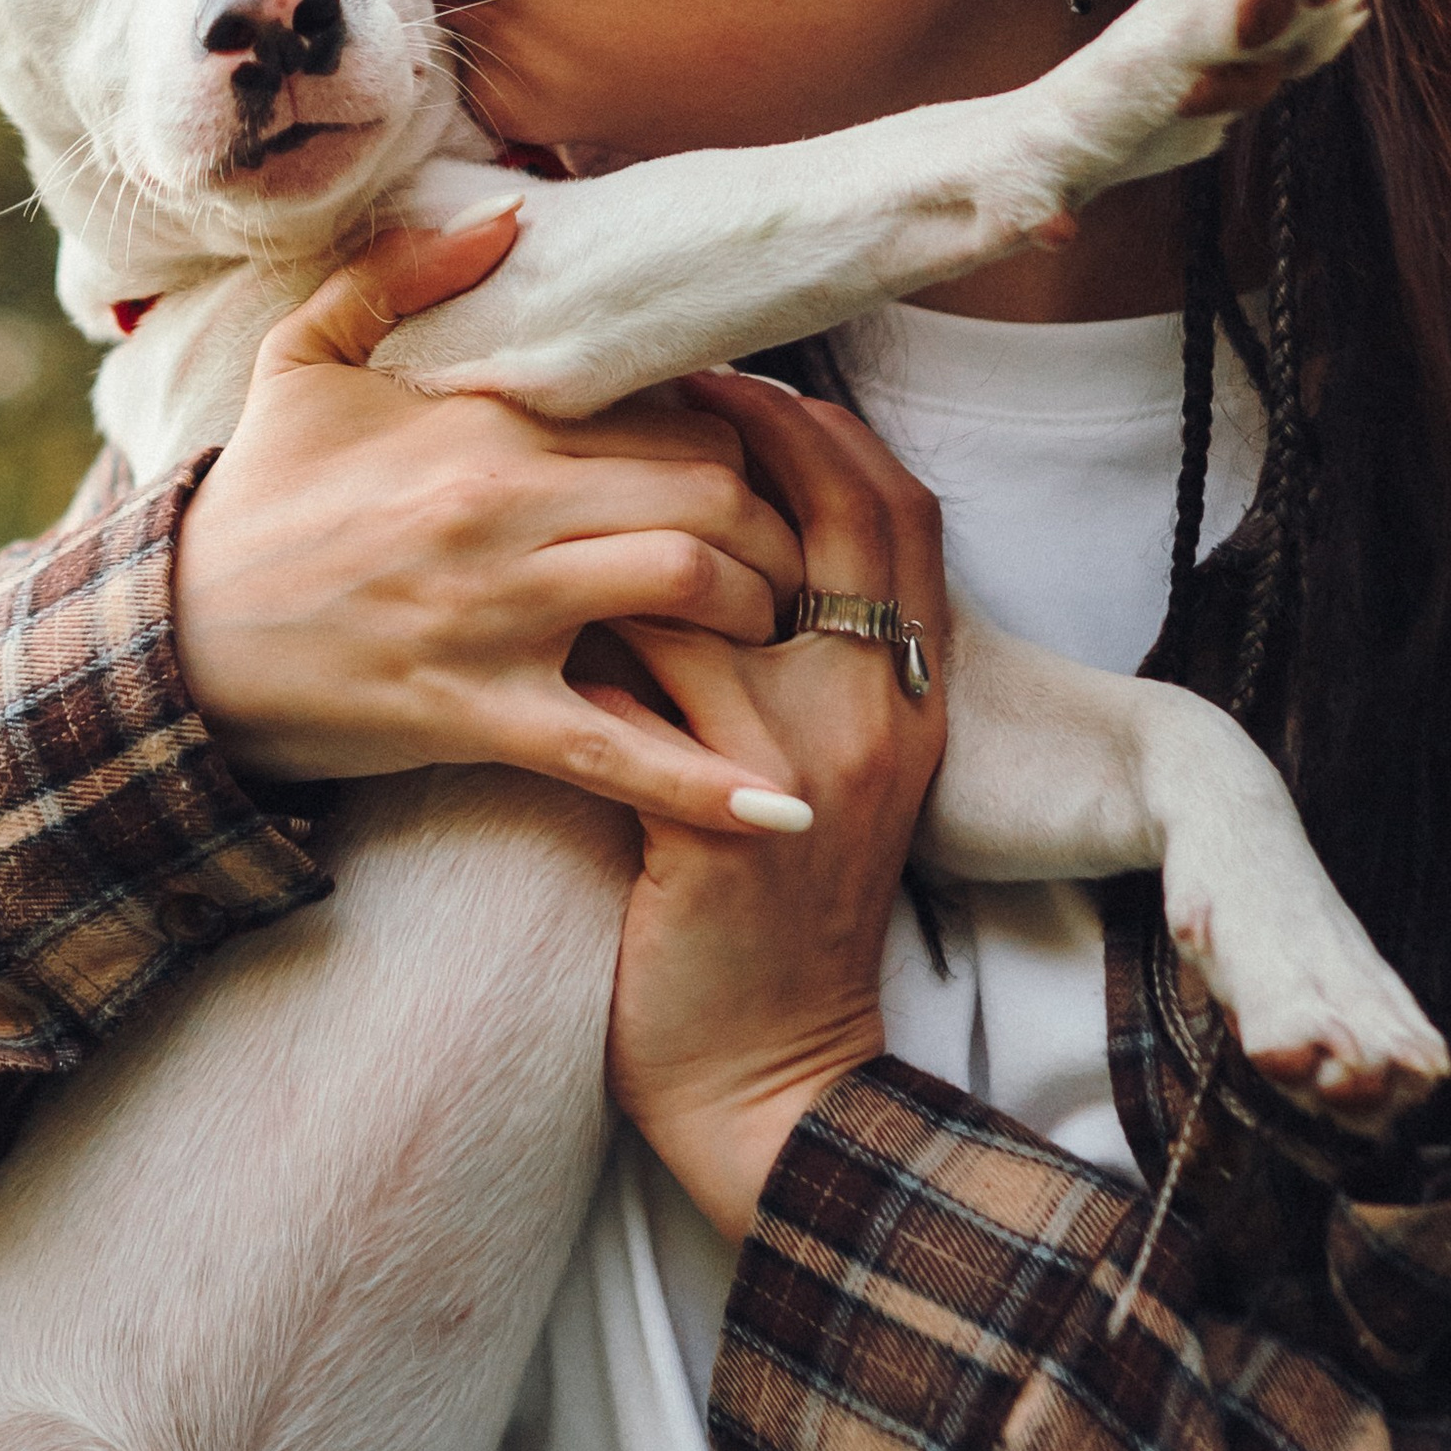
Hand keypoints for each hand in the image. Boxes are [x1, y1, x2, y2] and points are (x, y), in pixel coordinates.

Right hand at [173, 210, 814, 833]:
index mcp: (483, 423)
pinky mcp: (479, 714)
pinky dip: (707, 782)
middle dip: (773, 528)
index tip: (751, 474)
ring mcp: (495, 615)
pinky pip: (617, 749)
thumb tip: (510, 211)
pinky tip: (784, 811)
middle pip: (708, 492)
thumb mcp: (304, 357)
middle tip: (788, 560)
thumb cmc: (259, 500)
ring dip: (757, 614)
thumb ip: (402, 270)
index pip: (667, 410)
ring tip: (770, 634)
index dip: (735, 441)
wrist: (172, 637)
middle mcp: (504, 509)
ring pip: (689, 587)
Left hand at [601, 376, 948, 1240]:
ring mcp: (813, 763)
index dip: (828, 431)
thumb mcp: (826, 771)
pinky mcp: (731, 818)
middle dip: (750, 430)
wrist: (764, 1072)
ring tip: (568, 472)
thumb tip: (724, 529)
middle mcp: (881, 709)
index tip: (748, 377)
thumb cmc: (763, 911)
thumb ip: (803, 659)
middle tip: (658, 382)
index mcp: (911, 690)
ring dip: (645, 519)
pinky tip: (538, 606)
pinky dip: (598, 635)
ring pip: (735, 586)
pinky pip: (658, 688)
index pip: (901, 510)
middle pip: (841, 514)